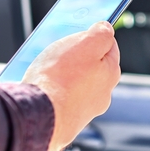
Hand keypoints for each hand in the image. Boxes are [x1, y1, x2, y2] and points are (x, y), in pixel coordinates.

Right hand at [22, 22, 120, 150]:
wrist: (39, 115)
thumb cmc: (61, 78)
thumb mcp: (86, 43)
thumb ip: (101, 33)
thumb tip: (106, 28)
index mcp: (110, 73)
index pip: (109, 47)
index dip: (94, 36)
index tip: (81, 32)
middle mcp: (102, 95)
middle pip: (91, 66)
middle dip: (76, 57)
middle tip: (58, 50)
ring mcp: (84, 110)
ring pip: (74, 84)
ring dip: (62, 75)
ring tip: (43, 69)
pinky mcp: (66, 121)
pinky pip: (60, 99)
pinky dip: (52, 91)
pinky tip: (40, 87)